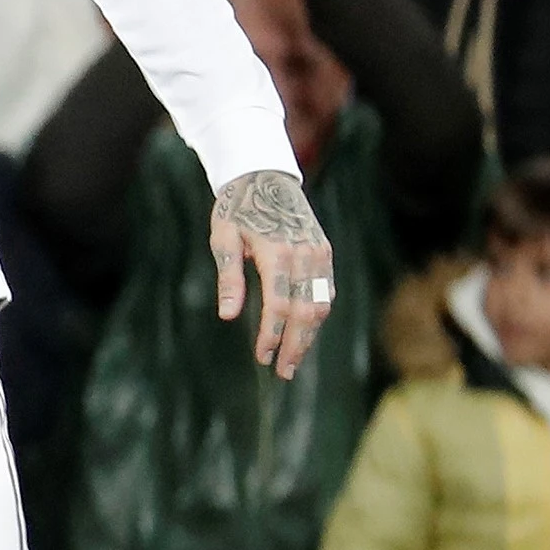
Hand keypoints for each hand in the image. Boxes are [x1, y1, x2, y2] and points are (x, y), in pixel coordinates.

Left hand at [208, 168, 334, 377]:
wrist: (265, 177)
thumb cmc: (237, 210)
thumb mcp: (223, 239)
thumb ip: (229, 278)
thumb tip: (228, 315)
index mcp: (277, 253)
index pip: (279, 305)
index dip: (272, 334)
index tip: (262, 357)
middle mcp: (305, 254)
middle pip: (306, 311)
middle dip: (295, 345)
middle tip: (283, 372)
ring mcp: (319, 253)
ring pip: (321, 303)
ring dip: (309, 334)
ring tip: (293, 360)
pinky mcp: (325, 251)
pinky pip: (326, 290)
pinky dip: (317, 314)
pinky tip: (305, 332)